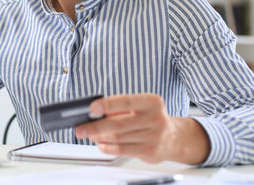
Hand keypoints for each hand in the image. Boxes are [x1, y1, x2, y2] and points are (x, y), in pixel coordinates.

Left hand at [75, 94, 209, 164]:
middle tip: (80, 128)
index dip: (108, 105)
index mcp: (152, 102)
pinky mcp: (150, 152)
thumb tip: (95, 115)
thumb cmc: (150, 118)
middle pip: (119, 124)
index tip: (91, 108)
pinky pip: (122, 150)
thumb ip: (121, 108)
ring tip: (89, 134)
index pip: (126, 101)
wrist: (173, 138)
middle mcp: (155, 119)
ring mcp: (154, 137)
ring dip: (100, 137)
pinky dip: (108, 148)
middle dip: (95, 127)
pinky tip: (101, 144)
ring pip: (118, 138)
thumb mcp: (141, 106)